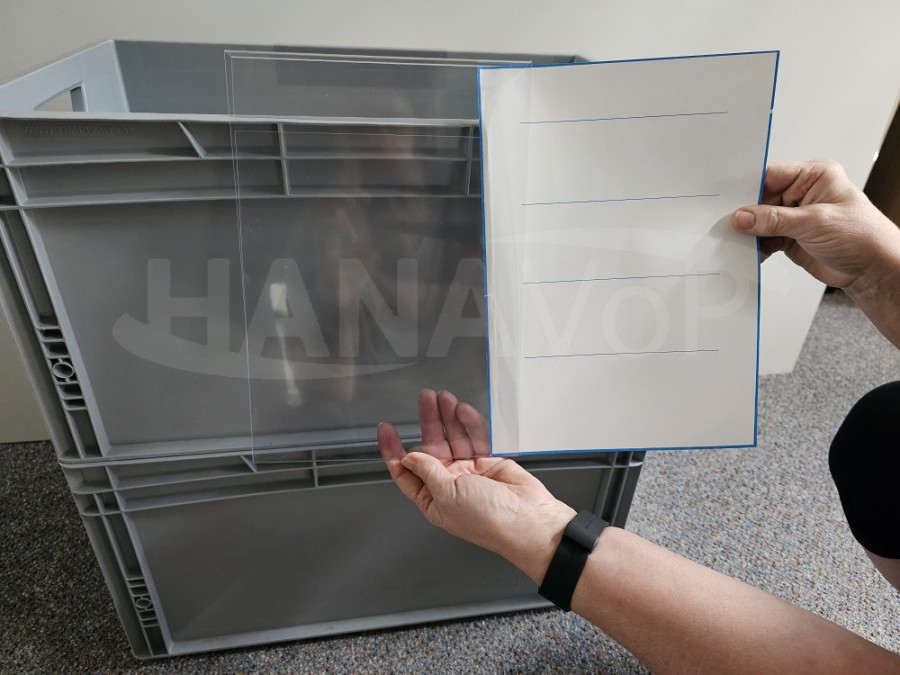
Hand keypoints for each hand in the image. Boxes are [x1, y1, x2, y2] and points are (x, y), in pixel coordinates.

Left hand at [377, 389, 574, 582]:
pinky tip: (462, 411)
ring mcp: (470, 471)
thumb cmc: (489, 520)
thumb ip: (428, 471)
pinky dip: (469, 423)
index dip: (394, 449)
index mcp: (433, 499)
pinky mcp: (489, 461)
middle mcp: (449, 484)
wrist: (528, 520)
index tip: (386, 429)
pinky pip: (475, 437)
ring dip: (447, 417)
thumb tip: (410, 456)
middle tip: (425, 398)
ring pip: (453, 438)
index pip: (406, 471)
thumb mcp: (447, 495)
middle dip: (427, 422)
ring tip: (443, 397)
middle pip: (431, 447)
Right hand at [731, 159, 899, 292]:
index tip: (727, 201)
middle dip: (745, 214)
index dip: (748, 188)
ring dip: (748, 233)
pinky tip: (747, 252)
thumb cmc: (863, 237)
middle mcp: (803, 192)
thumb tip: (741, 217)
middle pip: (761, 199)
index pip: (771, 175)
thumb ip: (775, 219)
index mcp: (814, 175)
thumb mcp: (815, 222)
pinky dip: (754, 246)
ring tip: (734, 241)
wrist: (873, 270)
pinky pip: (764, 238)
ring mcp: (795, 215)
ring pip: (760, 220)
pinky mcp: (790, 236)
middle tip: (726, 225)